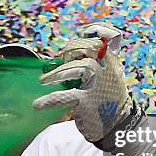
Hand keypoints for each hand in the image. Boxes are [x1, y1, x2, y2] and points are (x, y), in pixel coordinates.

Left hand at [33, 22, 130, 141]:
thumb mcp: (108, 75)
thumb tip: (68, 51)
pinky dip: (49, 100)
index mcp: (112, 61)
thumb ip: (95, 61)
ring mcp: (99, 85)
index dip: (96, 29)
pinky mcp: (88, 102)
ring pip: (80, 67)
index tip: (82, 32)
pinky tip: (37, 105)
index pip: (113, 36)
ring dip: (57, 72)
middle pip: (90, 47)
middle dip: (70, 49)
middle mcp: (108, 69)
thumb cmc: (108, 98)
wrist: (118, 127)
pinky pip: (65, 96)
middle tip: (62, 60)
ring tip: (43, 80)